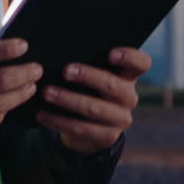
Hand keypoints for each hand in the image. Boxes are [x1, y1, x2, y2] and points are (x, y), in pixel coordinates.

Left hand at [36, 47, 150, 153]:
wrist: (88, 126)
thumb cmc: (86, 88)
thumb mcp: (92, 74)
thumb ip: (87, 61)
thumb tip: (60, 46)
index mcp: (128, 76)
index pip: (141, 64)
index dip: (130, 57)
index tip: (111, 53)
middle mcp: (129, 97)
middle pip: (113, 86)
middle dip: (88, 77)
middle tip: (65, 71)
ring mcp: (120, 119)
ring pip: (94, 109)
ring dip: (68, 100)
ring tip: (47, 92)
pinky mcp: (107, 137)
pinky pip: (81, 128)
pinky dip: (58, 121)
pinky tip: (42, 115)